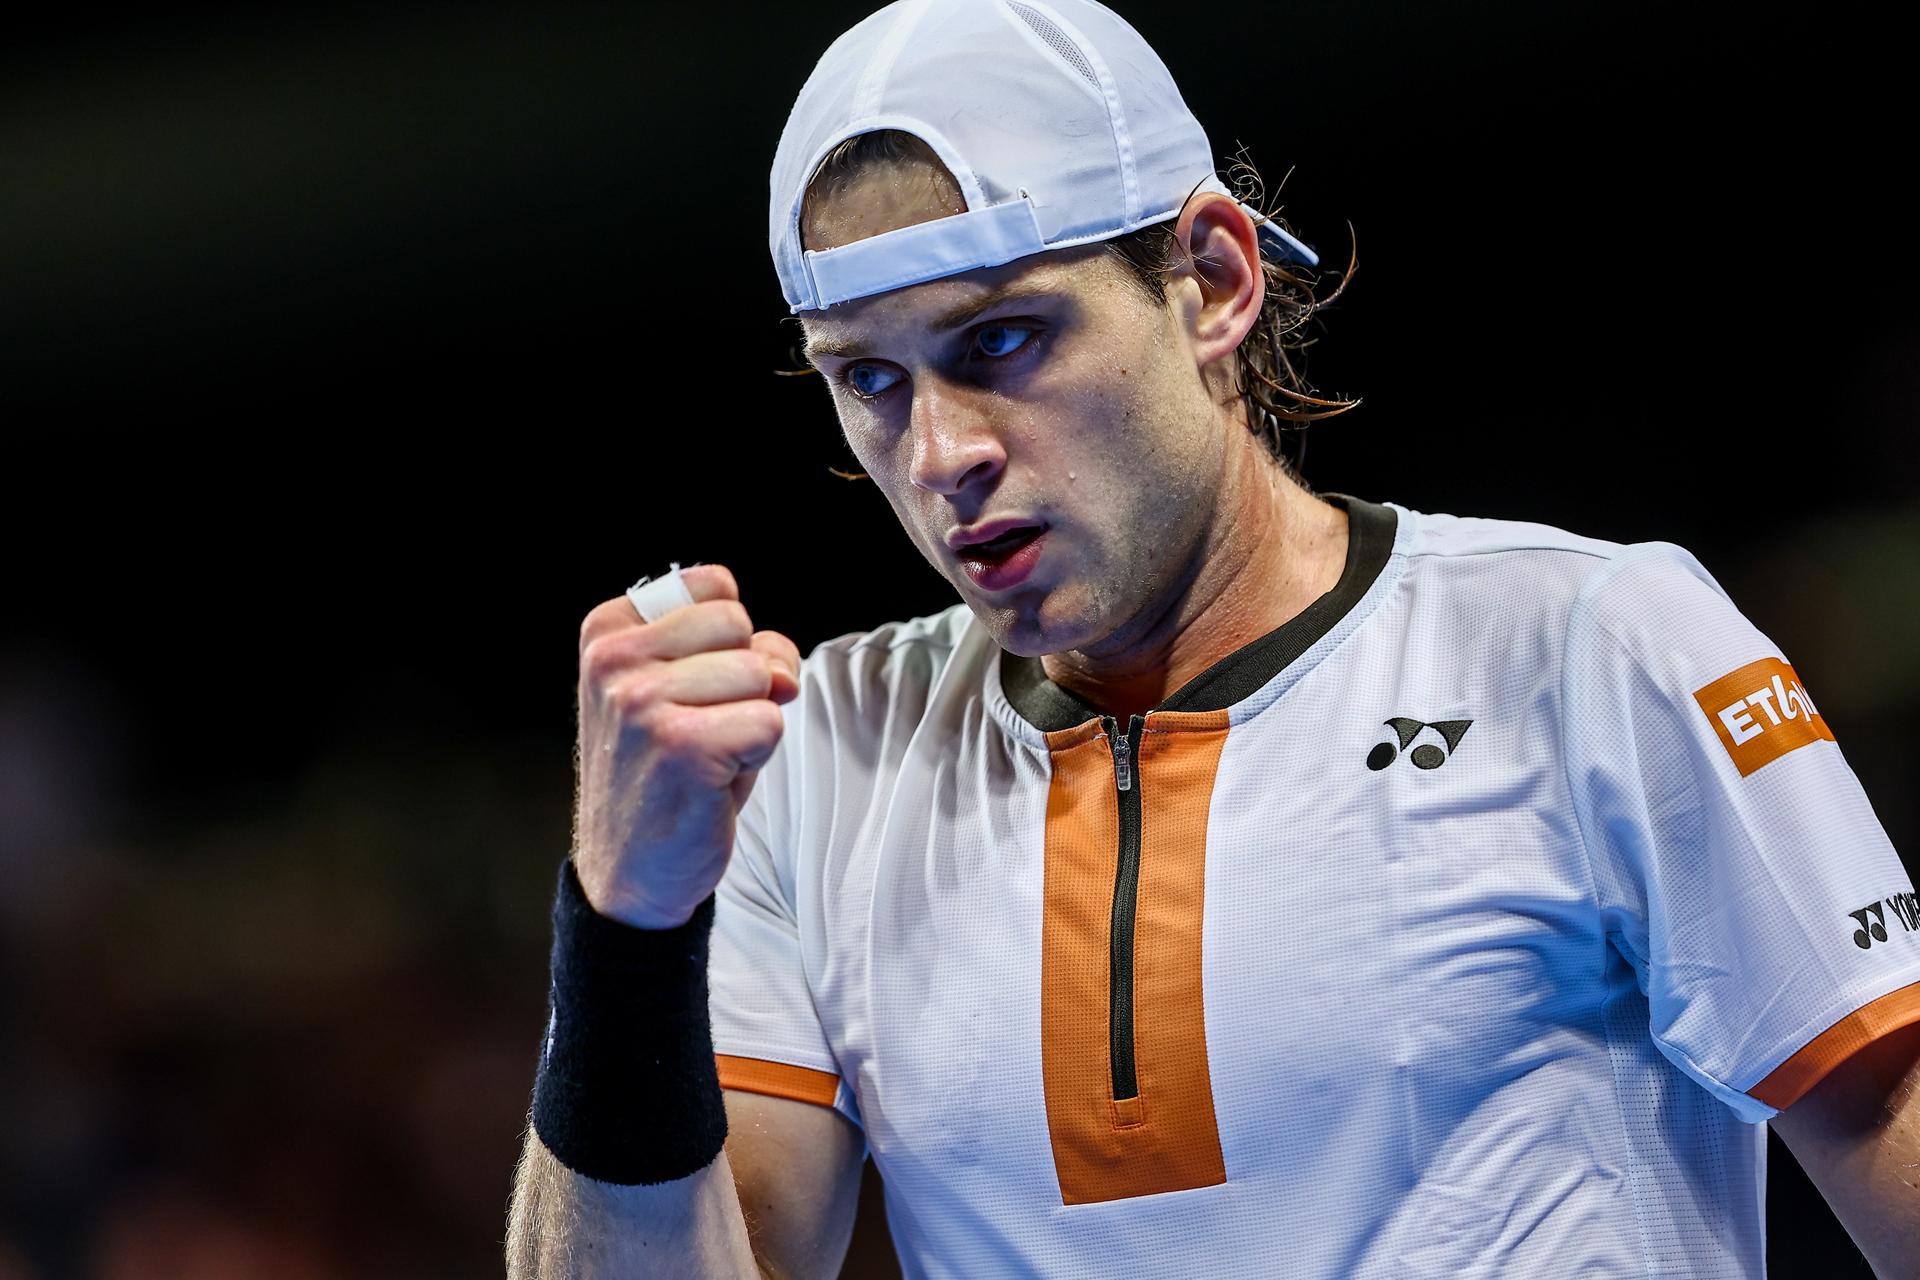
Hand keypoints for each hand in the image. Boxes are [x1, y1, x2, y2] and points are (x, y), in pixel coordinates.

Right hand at [571, 564, 800, 928]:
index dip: (730, 639)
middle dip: (745, 678)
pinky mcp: (682, 745)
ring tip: (706, 756)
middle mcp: (615, 661)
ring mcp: (642, 702)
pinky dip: (758, 754)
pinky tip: (714, 780)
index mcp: (607, 633)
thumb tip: (783, 672)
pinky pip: (769, 721)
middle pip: (740, 625)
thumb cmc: (665, 774)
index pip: (715, 586)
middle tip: (705, 728)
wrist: (630, 872)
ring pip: (760, 674)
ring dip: (751, 720)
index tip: (693, 685)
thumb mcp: (688, 691)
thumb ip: (739, 651)